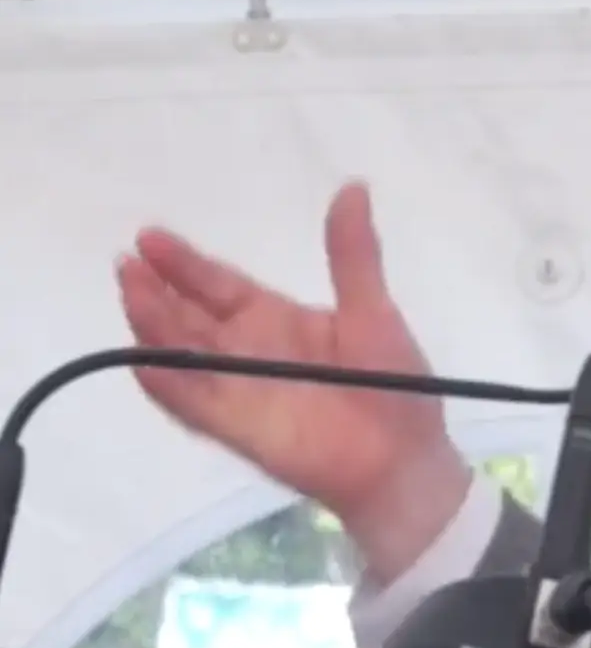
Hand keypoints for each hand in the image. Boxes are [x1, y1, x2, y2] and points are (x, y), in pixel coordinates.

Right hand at [116, 181, 471, 581]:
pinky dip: (168, 387)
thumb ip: (353, 256)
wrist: (407, 460)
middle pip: (187, 317)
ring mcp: (239, 391)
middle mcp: (248, 352)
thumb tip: (353, 187)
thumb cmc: (395, 387)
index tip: (149, 236)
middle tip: (128, 264)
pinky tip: (145, 362)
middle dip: (155, 291)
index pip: (218, 285)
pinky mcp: (239, 430)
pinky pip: (193, 406)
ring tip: (132, 293)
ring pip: (181, 355)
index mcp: (276, 320)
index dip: (184, 263)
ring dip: (153, 327)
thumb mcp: (373, 312)